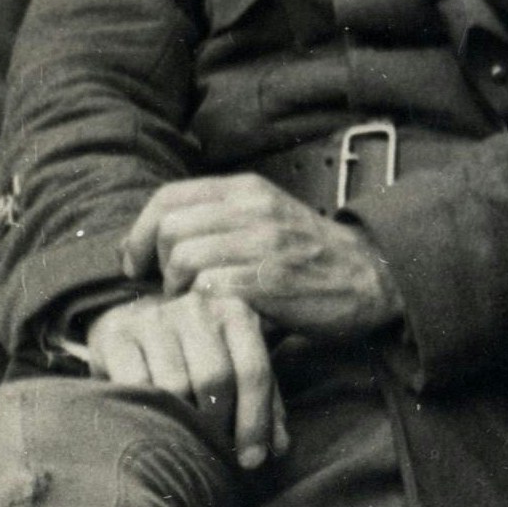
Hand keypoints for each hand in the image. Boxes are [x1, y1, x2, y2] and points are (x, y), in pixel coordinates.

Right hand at [72, 287, 289, 469]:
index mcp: (236, 312)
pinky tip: (154, 425)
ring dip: (182, 423)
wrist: (136, 326)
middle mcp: (197, 306)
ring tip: (187, 441)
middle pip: (215, 379)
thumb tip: (278, 448)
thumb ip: (264, 405)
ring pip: (175, 385)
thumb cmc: (197, 357)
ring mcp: (154, 317)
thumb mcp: (237, 371)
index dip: (255, 422)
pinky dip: (149, 413)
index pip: (253, 371)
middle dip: (218, 424)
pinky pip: (137, 385)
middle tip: (214, 451)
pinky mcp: (116, 335)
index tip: (252, 461)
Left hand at [127, 176, 402, 342]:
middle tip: (167, 290)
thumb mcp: (266, 218)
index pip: (168, 197)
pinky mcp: (270, 282)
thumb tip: (151, 242)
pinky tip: (216, 316)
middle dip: (156, 265)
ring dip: (178, 290)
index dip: (139, 232)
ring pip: (184, 258)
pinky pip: (209, 289)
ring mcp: (262, 244)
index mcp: (245, 190)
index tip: (135, 263)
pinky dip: (203, 307)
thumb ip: (218, 221)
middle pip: (169, 228)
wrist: (372, 279)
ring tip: (194, 305)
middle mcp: (251, 209)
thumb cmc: (310, 256)